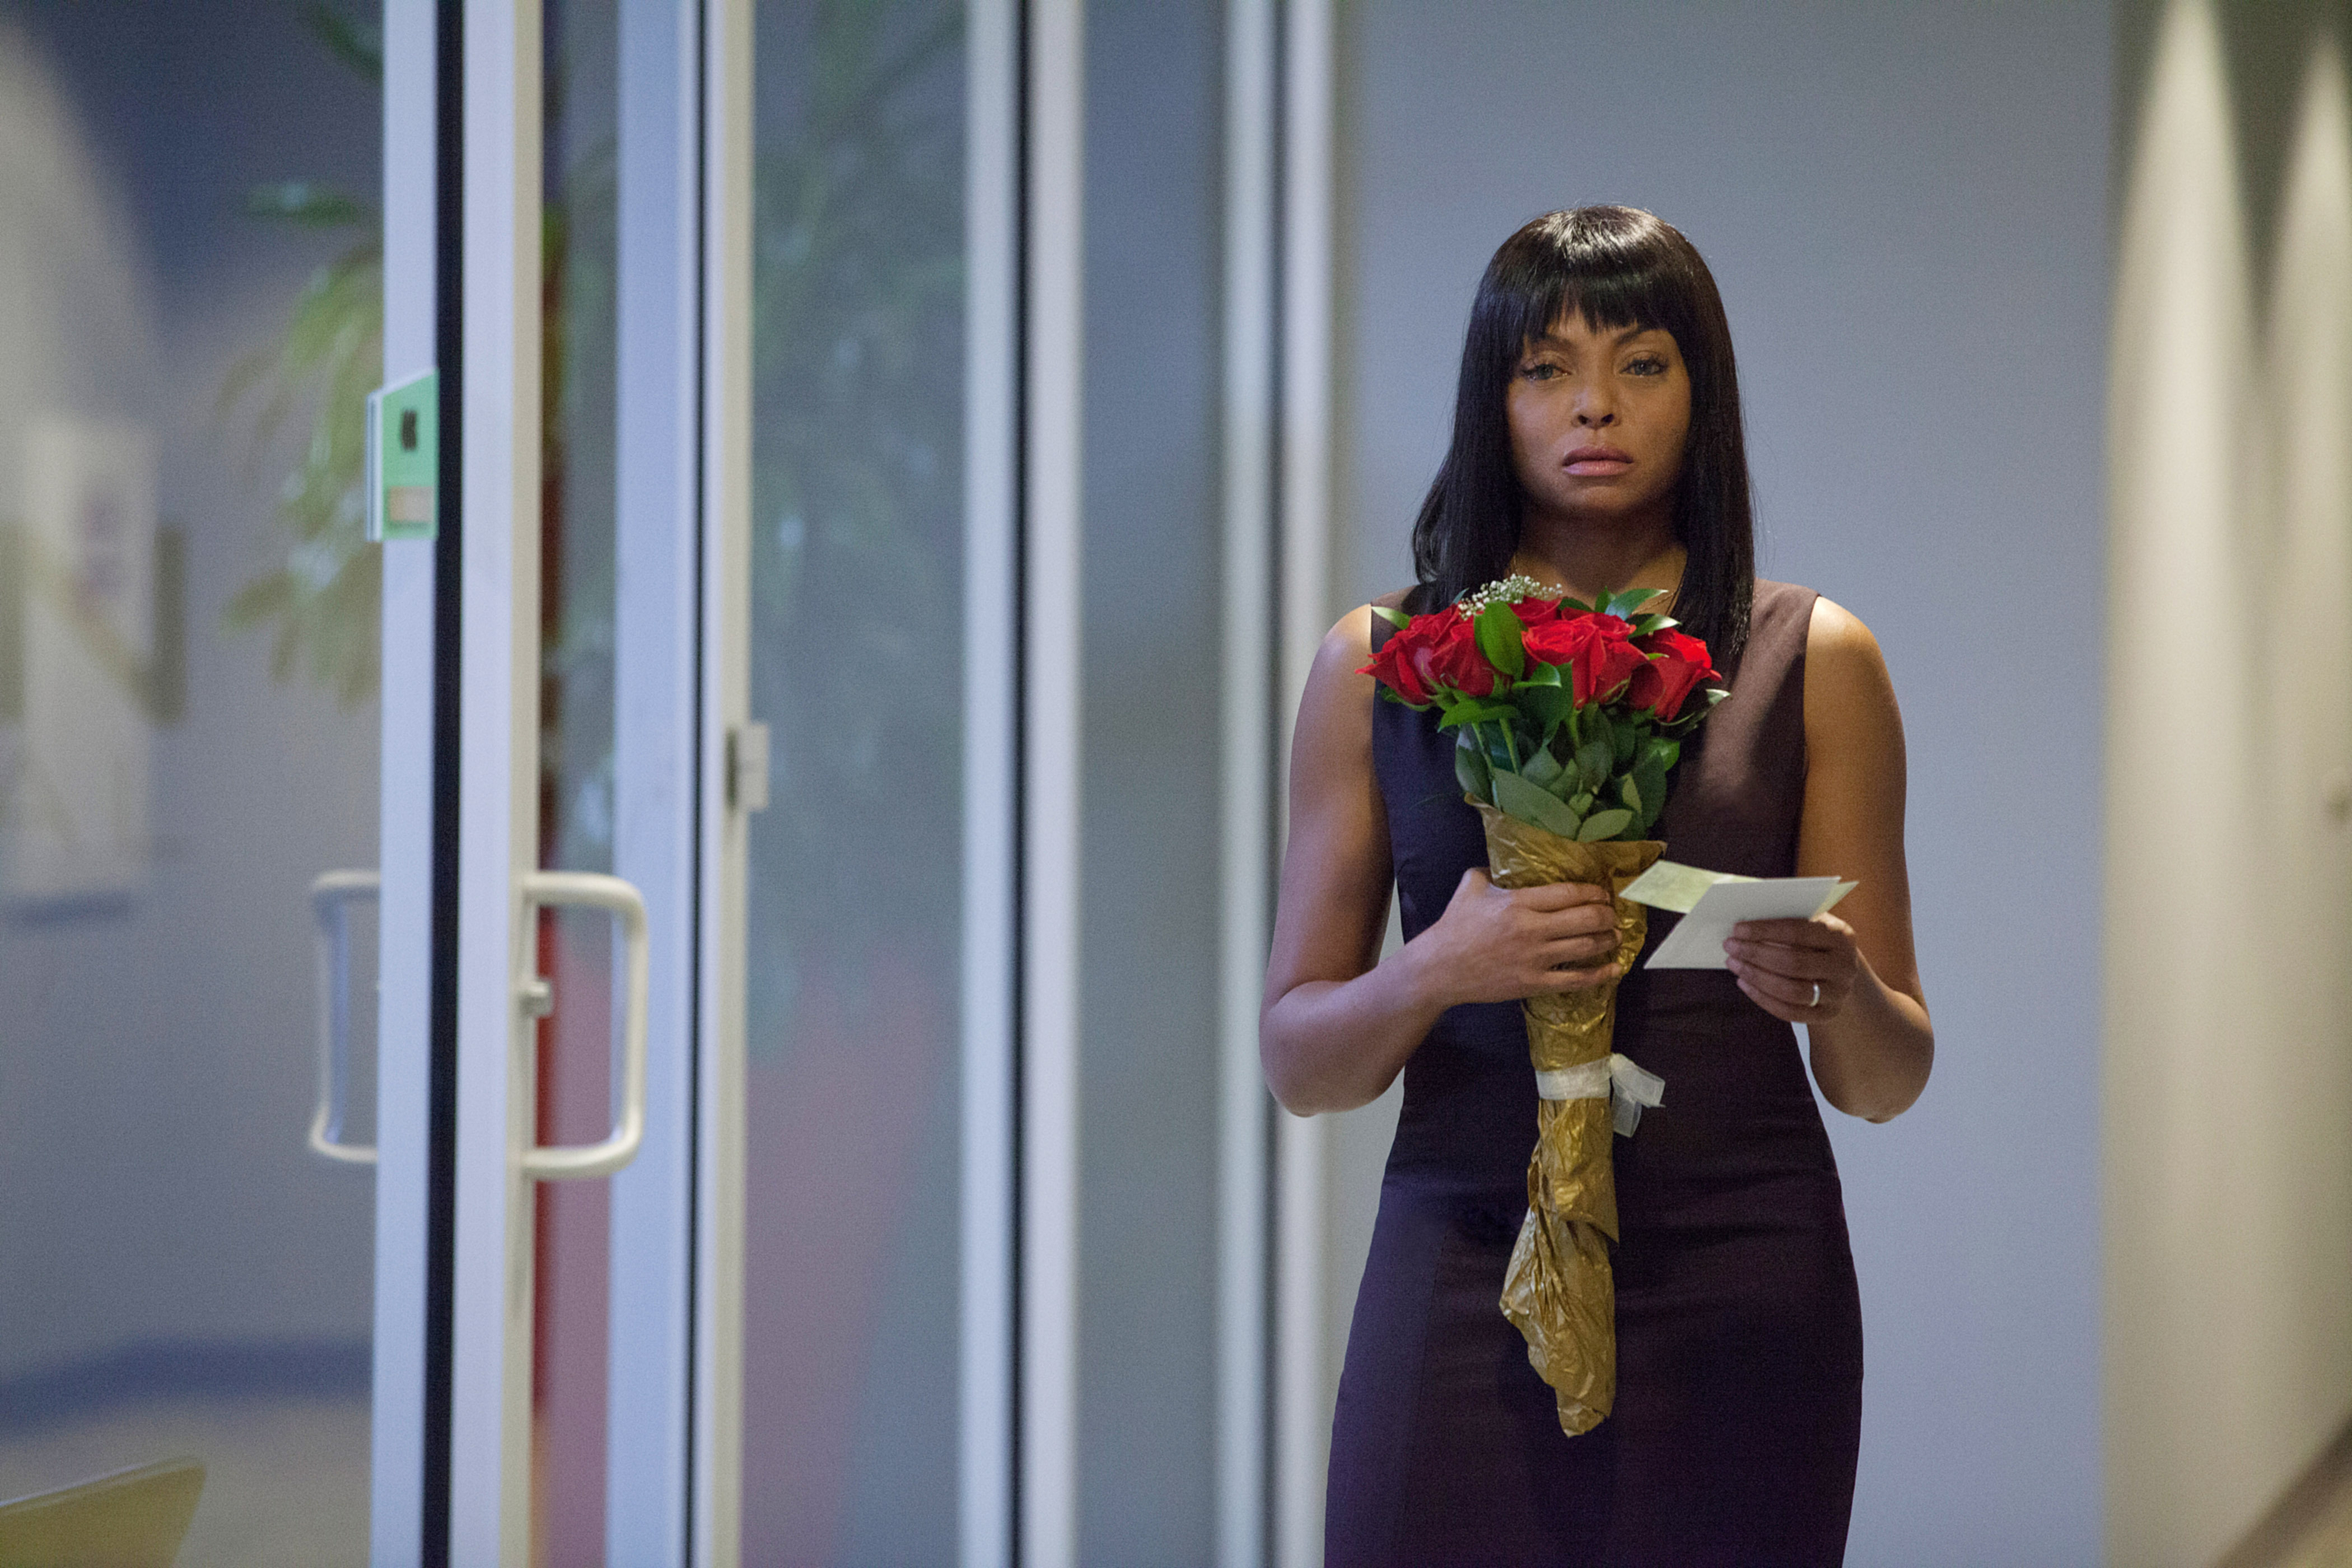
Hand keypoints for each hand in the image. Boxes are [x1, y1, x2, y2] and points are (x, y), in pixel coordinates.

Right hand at [1411, 868, 1620, 1007]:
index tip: (1602, 892)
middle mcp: (1532, 929)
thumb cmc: (1454, 926)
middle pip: (1585, 918)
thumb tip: (1505, 863)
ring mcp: (1535, 958)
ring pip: (1586, 947)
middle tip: (1612, 914)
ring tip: (1615, 936)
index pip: (1569, 893)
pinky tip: (1615, 968)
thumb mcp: (1470, 886)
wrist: (1440, 968)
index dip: (1593, 892)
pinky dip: (1600, 973)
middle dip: (1607, 914)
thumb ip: (1491, 871)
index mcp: (1519, 902)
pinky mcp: (1534, 983)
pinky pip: (1576, 980)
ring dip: (1608, 939)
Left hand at [1724, 914, 1860, 1021]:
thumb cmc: (1814, 941)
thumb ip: (1787, 919)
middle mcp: (1844, 967)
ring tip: (1734, 964)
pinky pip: (1789, 1012)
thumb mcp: (1810, 924)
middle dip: (1756, 954)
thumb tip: (1745, 920)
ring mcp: (1838, 993)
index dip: (1766, 931)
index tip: (1738, 929)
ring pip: (1791, 991)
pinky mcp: (1827, 1014)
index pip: (1799, 932)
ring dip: (1756, 977)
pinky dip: (1762, 998)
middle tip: (1730, 946)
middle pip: (1794, 963)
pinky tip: (1744, 983)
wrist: (1838, 970)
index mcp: (1841, 936)